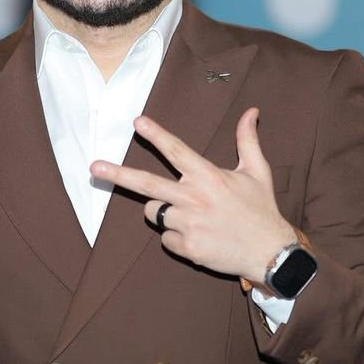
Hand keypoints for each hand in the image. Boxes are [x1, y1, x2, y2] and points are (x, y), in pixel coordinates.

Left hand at [90, 106, 295, 283]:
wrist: (270, 253)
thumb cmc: (261, 210)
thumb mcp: (257, 172)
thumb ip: (247, 140)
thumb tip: (251, 111)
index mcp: (208, 177)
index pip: (177, 151)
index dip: (156, 135)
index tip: (137, 122)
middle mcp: (194, 198)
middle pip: (147, 184)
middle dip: (118, 174)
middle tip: (94, 168)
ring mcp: (188, 224)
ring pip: (154, 212)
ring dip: (164, 212)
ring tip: (192, 216)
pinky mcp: (186, 246)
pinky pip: (165, 238)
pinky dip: (176, 237)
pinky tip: (198, 236)